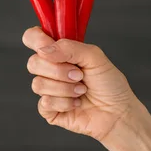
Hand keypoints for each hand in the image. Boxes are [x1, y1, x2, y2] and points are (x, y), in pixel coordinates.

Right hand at [22, 26, 137, 141]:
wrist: (118, 113)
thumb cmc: (110, 84)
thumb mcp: (95, 57)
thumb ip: (69, 48)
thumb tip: (44, 50)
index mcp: (59, 51)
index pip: (33, 38)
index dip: (36, 40)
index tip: (49, 46)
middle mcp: (51, 69)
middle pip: (33, 63)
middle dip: (58, 70)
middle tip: (79, 75)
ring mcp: (48, 90)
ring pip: (38, 84)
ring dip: (65, 89)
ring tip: (82, 90)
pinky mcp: (49, 110)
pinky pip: (44, 103)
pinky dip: (64, 103)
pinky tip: (76, 103)